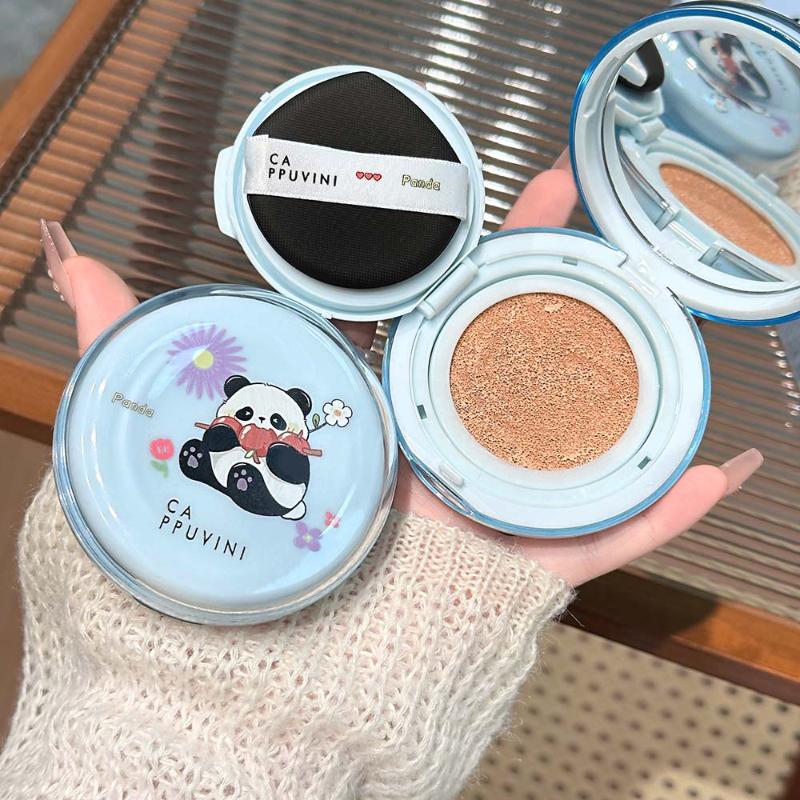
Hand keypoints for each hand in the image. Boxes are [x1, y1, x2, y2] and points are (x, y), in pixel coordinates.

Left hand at [42, 154, 760, 587]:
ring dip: (612, 370)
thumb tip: (77, 267)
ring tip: (653, 305)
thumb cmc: (197, 588)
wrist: (238, 712)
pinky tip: (703, 464)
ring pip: (557, 431)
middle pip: (494, 350)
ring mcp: (470, 511)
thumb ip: (126, 354)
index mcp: (355, 421)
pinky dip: (653, 509)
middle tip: (573, 209)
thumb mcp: (158, 453)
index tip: (465, 198)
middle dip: (536, 275)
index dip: (440, 252)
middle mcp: (420, 456)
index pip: (406, 316)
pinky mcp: (508, 575)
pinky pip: (596, 538)